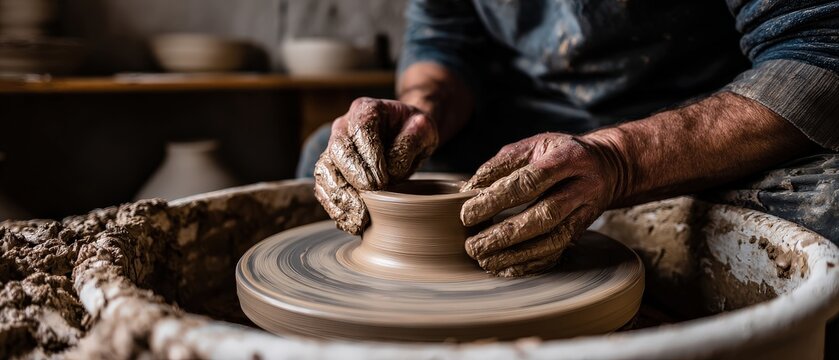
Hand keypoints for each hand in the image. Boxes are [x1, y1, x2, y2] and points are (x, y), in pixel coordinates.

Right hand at [314, 97, 438, 234]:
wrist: (403, 134)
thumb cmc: (412, 130)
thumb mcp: (423, 128)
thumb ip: (411, 141)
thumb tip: (392, 168)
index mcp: (366, 109)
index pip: (361, 131)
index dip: (369, 157)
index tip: (382, 181)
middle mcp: (343, 126)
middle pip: (337, 151)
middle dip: (352, 178)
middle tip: (370, 198)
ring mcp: (333, 148)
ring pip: (325, 172)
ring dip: (340, 197)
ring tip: (359, 218)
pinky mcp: (331, 170)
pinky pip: (324, 189)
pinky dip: (336, 208)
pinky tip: (351, 222)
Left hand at [460, 132, 624, 275]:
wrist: (605, 166)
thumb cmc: (557, 153)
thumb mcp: (530, 147)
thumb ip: (498, 167)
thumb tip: (466, 190)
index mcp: (566, 158)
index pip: (528, 182)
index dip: (496, 200)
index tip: (467, 214)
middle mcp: (582, 187)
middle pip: (544, 216)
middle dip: (504, 235)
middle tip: (473, 246)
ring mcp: (586, 213)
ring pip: (553, 240)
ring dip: (516, 256)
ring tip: (485, 261)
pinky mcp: (583, 232)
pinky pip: (558, 253)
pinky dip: (530, 264)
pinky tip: (506, 269)